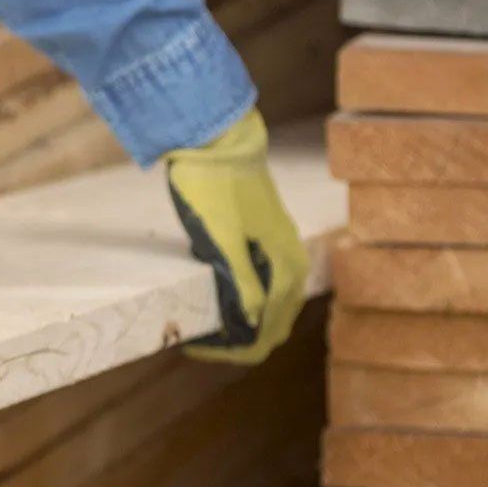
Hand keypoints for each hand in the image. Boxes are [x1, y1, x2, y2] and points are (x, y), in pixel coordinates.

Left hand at [163, 107, 307, 365]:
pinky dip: (249, 299)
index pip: (266, 332)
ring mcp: (283, 247)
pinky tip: (220, 293)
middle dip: (241, 341)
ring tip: (206, 321)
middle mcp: (292, 261)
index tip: (195, 345)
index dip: (232, 350)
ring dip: (246, 322)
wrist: (219, 136)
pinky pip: (267, 283)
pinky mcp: (269, 235)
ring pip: (273, 305)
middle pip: (274, 324)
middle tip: (199, 340)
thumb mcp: (221, 238)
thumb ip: (242, 282)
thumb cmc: (213, 185)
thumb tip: (254, 324)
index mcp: (286, 266)